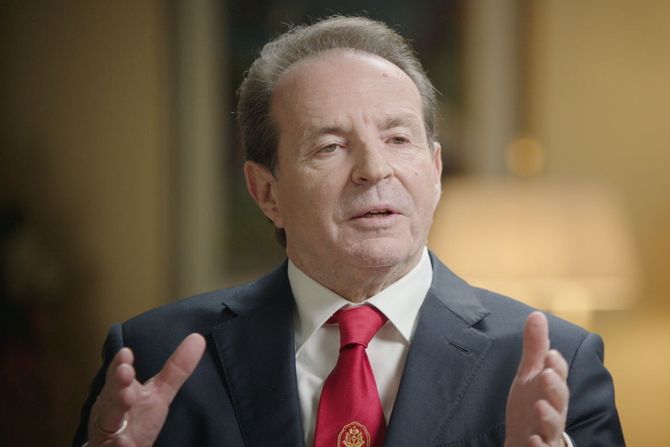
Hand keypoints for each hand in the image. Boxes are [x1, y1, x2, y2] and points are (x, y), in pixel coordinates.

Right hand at [87, 333, 205, 446]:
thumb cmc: (136, 418)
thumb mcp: (159, 393)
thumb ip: (176, 369)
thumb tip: (198, 339)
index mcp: (119, 392)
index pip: (118, 375)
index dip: (121, 364)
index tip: (126, 353)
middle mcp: (110, 410)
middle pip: (111, 395)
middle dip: (117, 383)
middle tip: (126, 372)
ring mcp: (109, 432)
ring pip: (108, 421)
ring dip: (117, 408)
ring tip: (127, 398)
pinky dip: (119, 446)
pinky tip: (125, 444)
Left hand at [504, 312, 568, 446]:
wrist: (524, 439)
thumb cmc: (530, 406)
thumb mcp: (530, 374)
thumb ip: (535, 348)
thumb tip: (537, 315)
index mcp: (551, 390)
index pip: (558, 376)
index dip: (556, 366)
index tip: (550, 354)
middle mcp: (555, 410)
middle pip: (560, 399)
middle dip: (555, 387)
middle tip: (547, 375)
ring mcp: (548, 430)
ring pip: (554, 424)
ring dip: (549, 415)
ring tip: (540, 406)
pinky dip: (540, 446)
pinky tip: (533, 440)